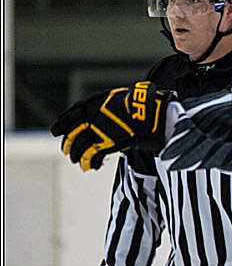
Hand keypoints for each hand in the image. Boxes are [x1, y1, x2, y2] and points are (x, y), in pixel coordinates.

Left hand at [50, 82, 171, 170]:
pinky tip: (91, 167)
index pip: (67, 119)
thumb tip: (95, 110)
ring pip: (79, 148)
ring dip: (77, 156)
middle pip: (71, 135)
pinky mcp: (104, 144)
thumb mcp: (109, 98)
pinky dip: (90, 162)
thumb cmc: (130, 103)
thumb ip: (99, 106)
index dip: (60, 126)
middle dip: (68, 144)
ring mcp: (95, 133)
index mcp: (87, 107)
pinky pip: (92, 156)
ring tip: (77, 162)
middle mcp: (87, 120)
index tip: (57, 131)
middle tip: (66, 151)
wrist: (140, 110)